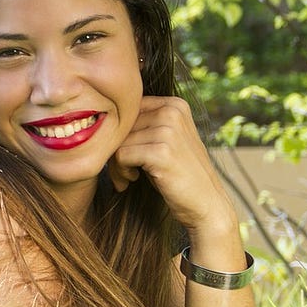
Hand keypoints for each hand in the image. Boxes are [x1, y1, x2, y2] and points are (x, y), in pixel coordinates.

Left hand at [107, 96, 236, 235]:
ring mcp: (168, 130)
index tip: (123, 154)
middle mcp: (172, 111)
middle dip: (114, 149)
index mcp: (174, 104)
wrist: (206, 203)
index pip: (126, 110)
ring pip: (117, 141)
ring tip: (128, 176)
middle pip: (120, 125)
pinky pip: (121, 156)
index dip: (119, 133)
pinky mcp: (161, 152)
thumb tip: (99, 119)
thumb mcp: (163, 139)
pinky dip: (120, 171)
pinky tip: (133, 180)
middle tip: (122, 170)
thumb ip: (141, 124)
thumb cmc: (177, 172)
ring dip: (116, 164)